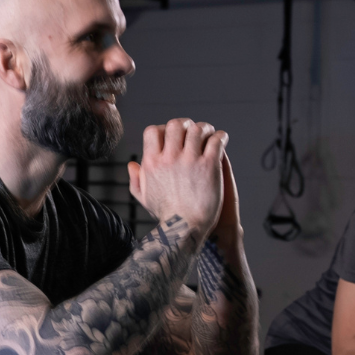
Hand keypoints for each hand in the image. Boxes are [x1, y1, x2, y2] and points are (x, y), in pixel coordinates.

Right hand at [132, 118, 227, 239]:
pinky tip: (221, 141)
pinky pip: (216, 140)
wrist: (185, 230)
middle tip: (195, 130)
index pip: (153, 130)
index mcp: (151, 163)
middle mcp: (168, 158)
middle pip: (175, 124)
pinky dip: (220, 137)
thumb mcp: (144, 198)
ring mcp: (189, 160)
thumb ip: (136, 180)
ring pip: (197, 128)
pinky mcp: (208, 165)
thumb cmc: (166, 216)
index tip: (174, 136)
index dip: (164, 129)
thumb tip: (132, 165)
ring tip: (210, 134)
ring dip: (205, 128)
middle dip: (186, 124)